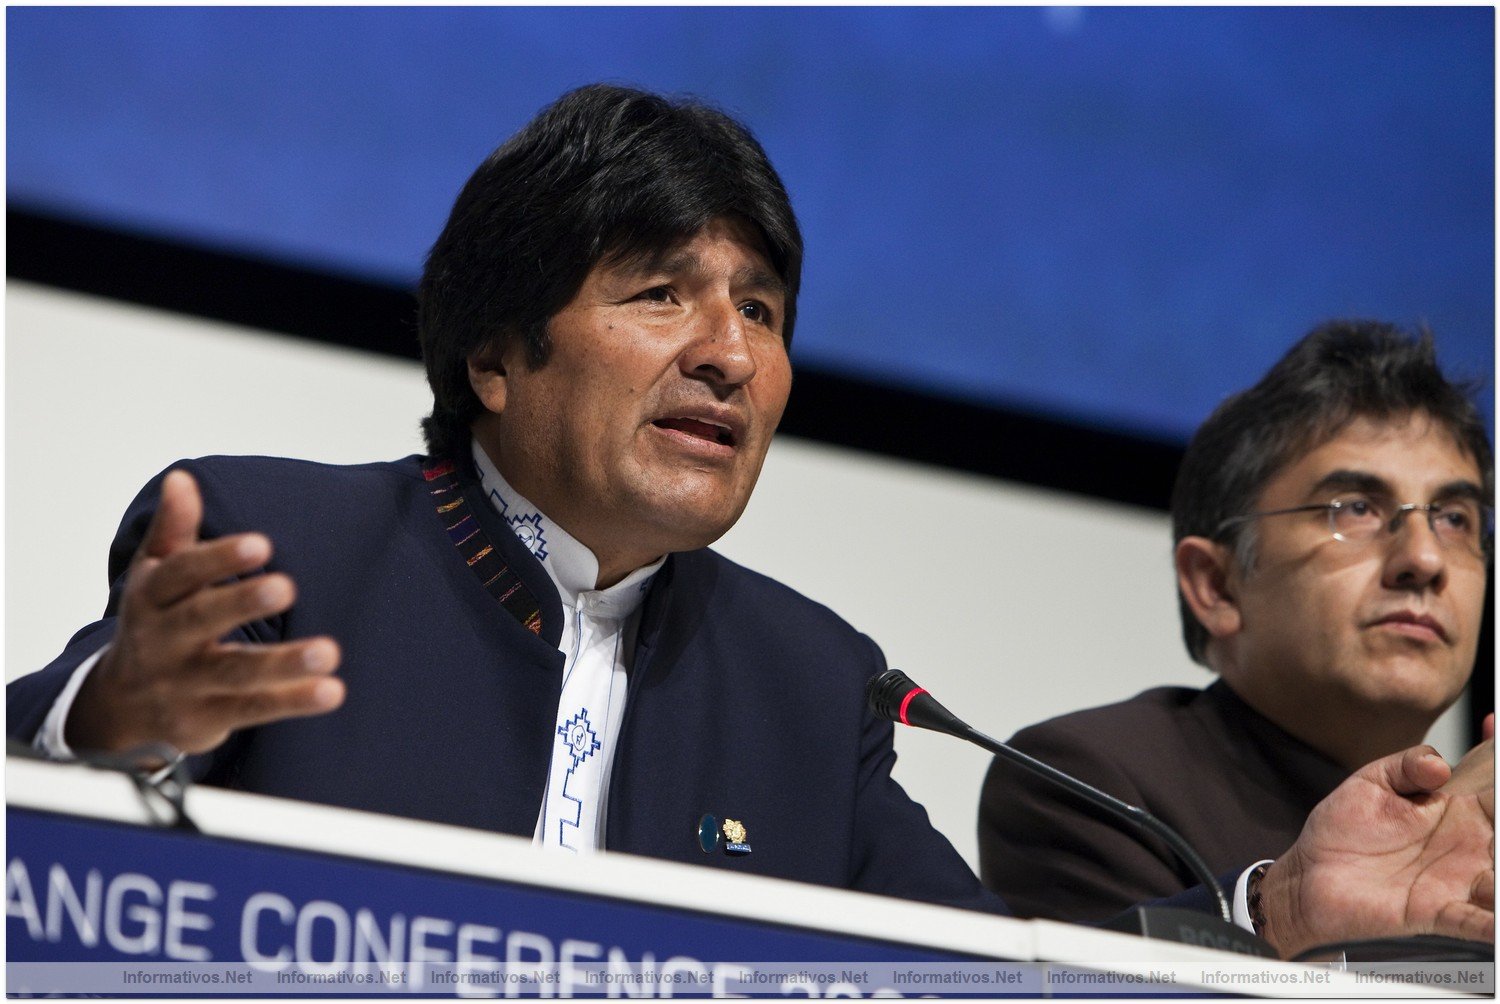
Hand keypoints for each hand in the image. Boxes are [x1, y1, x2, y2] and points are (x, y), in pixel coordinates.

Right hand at [65, 470, 343, 759]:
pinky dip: (292, 701)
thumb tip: (182, 477)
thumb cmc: (156, 621)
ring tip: (329, 652)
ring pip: (234, 672)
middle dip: (242, 603)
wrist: (119, 705)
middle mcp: (163, 640)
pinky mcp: (206, 718)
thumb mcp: (155, 573)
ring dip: (282, 663)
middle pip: (201, 620)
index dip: (218, 559)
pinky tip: (332, 690)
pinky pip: (253, 708)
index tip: (261, 544)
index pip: (181, 573)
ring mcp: (184, 683)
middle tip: (287, 588)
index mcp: (151, 597)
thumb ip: (174, 529)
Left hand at [1257, 740, 1494, 958]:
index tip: (1498, 734)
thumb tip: (1439, 765)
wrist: (1310, 875)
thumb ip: (1407, 766)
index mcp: (1458, 811)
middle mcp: (1469, 848)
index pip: (1497, 786)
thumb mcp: (1372, 783)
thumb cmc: (1344, 830)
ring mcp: (1458, 882)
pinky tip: (1497, 920)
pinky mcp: (1438, 913)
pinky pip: (1477, 923)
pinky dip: (1492, 924)